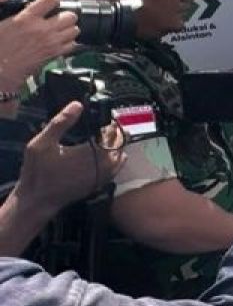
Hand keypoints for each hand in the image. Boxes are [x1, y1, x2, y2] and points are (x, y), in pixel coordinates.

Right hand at [0, 0, 79, 91]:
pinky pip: (72, 44)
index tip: (53, 0)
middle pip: (70, 15)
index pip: (50, 0)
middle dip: (65, 15)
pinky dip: (69, 42)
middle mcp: (42, 29)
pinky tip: (59, 42)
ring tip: (60, 30)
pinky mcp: (54, 54)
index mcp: (26, 19)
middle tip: (58, 18)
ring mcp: (50, 42)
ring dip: (68, 28)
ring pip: (74, 29)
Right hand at [10, 102, 125, 217]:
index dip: (109, 120)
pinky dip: (113, 156)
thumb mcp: (42, 144)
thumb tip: (78, 104)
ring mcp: (106, 175)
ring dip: (115, 143)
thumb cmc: (38, 172)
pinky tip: (98, 151)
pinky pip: (116, 165)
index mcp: (95, 151)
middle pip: (120, 140)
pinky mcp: (102, 183)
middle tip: (101, 123)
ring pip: (120, 153)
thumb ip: (60, 123)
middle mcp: (106, 164)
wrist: (37, 201)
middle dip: (113, 130)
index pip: (114, 130)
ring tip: (100, 136)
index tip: (102, 114)